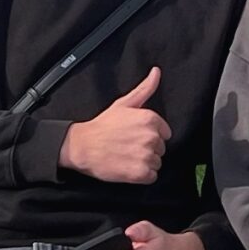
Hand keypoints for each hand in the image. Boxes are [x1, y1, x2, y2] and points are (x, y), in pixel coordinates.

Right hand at [60, 67, 170, 185]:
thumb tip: (156, 72)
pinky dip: (142, 176)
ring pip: (157, 163)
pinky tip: (128, 168)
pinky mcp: (140, 173)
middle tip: (128, 146)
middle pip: (161, 148)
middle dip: (147, 149)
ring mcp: (146, 156)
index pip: (165, 133)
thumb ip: (145, 89)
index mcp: (150, 119)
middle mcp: (151, 137)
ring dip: (145, 163)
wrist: (82, 146)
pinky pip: (152, 177)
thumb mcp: (124, 103)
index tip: (135, 136)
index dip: (150, 136)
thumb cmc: (102, 125)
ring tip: (127, 157)